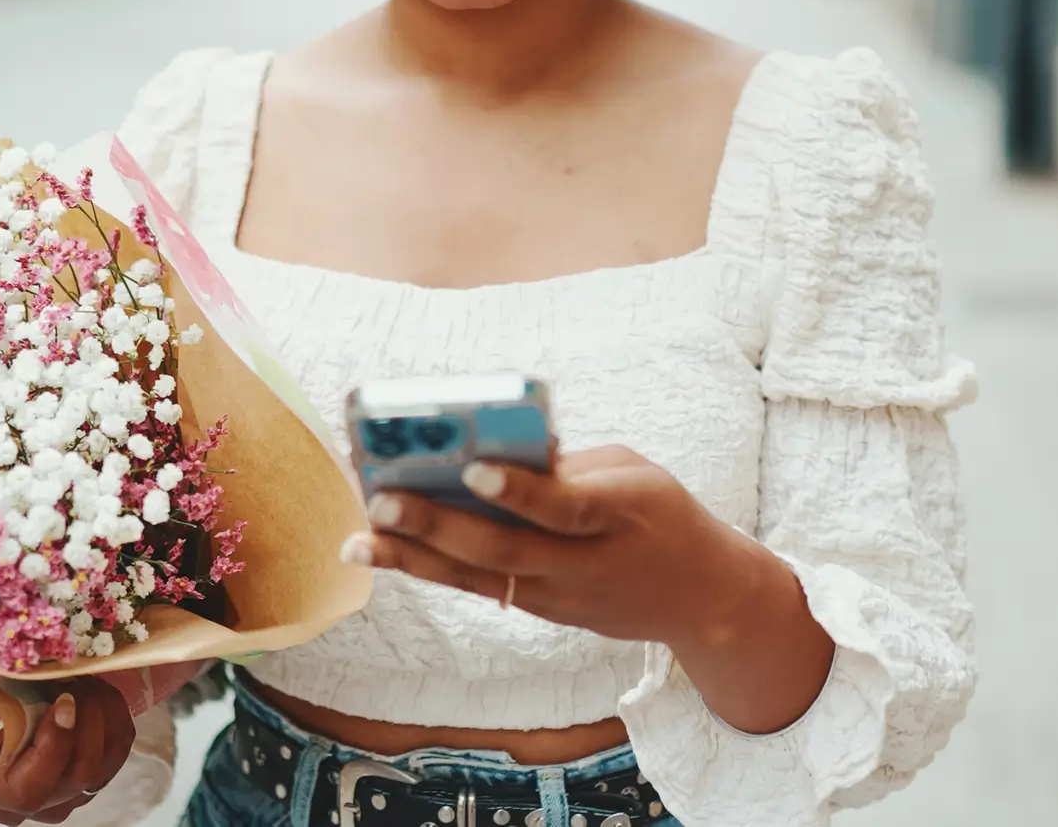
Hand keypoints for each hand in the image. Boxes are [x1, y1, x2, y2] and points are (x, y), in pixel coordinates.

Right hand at [0, 676, 135, 824]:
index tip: (63, 702)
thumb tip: (6, 706)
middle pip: (77, 777)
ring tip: (83, 679)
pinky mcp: (87, 779)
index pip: (27, 791)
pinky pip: (117, 751)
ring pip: (104, 764)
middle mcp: (23, 804)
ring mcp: (59, 796)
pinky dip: (113, 716)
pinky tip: (93, 691)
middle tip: (76, 678)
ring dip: (103, 713)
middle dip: (88, 718)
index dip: (53, 749)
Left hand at [344, 446, 775, 652]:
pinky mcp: (541, 610)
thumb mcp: (631, 472)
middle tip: (381, 497)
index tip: (473, 467)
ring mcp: (559, 597)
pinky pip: (478, 586)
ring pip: (478, 578)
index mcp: (619, 514)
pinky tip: (381, 550)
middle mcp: (584, 565)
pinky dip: (429, 567)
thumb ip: (566, 464)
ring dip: (412, 557)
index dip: (519, 490)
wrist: (700, 596)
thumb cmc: (659, 511)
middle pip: (503, 550)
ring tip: (356, 540)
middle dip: (437, 524)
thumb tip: (488, 447)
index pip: (565, 506)